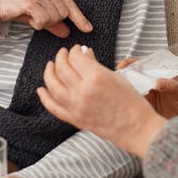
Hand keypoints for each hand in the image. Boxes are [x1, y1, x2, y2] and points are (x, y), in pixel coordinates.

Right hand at [0, 0, 91, 36]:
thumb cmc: (12, 7)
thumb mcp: (36, 15)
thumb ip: (52, 22)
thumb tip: (67, 31)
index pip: (69, 3)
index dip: (79, 18)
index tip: (88, 28)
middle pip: (63, 13)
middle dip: (52, 22)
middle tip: (36, 19)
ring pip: (54, 18)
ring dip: (42, 23)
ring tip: (29, 16)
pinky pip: (43, 20)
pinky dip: (36, 24)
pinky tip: (26, 18)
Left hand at [37, 45, 166, 157]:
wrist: (137, 128)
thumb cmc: (132, 102)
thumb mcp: (116, 77)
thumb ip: (96, 65)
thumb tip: (84, 54)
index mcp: (96, 77)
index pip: (76, 58)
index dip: (74, 50)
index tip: (76, 49)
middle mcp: (83, 91)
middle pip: (62, 69)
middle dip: (61, 58)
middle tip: (63, 54)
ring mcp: (76, 106)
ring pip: (53, 86)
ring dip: (49, 73)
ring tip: (50, 66)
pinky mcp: (74, 119)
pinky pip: (53, 107)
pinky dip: (44, 98)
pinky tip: (41, 89)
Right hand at [116, 57, 177, 124]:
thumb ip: (171, 84)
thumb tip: (159, 82)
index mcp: (154, 77)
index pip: (138, 67)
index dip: (129, 64)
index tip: (123, 65)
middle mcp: (147, 87)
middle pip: (129, 80)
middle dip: (121, 79)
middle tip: (118, 81)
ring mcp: (144, 100)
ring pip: (129, 95)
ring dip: (123, 95)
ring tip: (120, 96)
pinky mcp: (144, 113)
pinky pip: (133, 109)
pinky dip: (128, 109)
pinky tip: (126, 110)